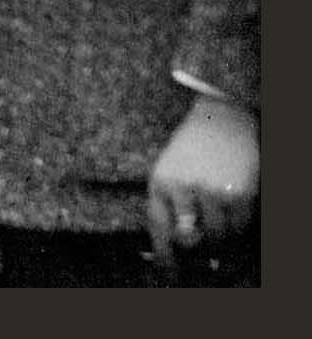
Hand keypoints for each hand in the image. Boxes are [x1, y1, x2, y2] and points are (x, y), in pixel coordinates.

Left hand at [147, 94, 257, 279]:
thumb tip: (179, 248)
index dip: (165, 259)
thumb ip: (168, 208)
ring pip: (219, 238)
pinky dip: (240, 231)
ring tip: (222, 233)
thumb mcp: (167, 174)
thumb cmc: (191, 152)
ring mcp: (212, 191)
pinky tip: (236, 222)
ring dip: (222, 243)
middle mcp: (183, 188)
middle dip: (198, 252)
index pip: (158, 230)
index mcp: (160, 183)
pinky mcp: (239, 193)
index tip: (172, 278)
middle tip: (207, 260)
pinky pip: (241, 229)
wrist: (221, 120)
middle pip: (191, 241)